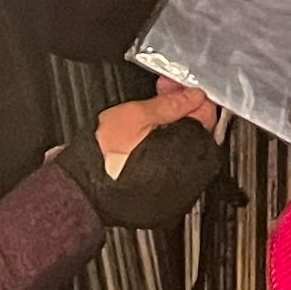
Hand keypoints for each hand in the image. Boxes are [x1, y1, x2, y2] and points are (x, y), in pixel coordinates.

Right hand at [67, 80, 226, 227]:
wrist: (84, 190)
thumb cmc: (105, 157)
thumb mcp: (136, 116)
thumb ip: (171, 103)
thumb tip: (191, 96)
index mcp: (192, 151)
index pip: (206, 113)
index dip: (189, 94)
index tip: (174, 87)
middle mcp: (194, 175)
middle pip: (197, 132)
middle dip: (181, 111)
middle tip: (160, 96)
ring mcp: (182, 191)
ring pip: (186, 152)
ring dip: (173, 132)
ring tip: (148, 119)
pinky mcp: (168, 202)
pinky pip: (174, 170)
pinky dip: (165, 154)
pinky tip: (147, 143)